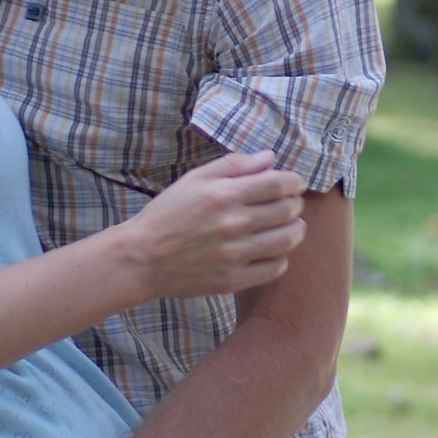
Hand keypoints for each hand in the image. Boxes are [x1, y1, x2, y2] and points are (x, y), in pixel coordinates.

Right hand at [128, 150, 304, 300]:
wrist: (142, 258)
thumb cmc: (167, 214)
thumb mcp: (194, 180)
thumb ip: (233, 166)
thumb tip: (269, 158)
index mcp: (224, 195)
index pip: (278, 184)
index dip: (294, 181)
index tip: (295, 183)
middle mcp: (234, 224)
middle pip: (287, 211)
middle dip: (295, 203)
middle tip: (291, 204)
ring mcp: (235, 255)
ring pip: (287, 240)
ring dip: (295, 230)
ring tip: (291, 226)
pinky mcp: (233, 279)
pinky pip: (274, 268)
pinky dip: (281, 257)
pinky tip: (273, 250)